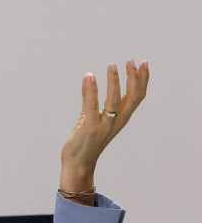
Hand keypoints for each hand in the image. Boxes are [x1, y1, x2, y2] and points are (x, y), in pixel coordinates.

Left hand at [60, 59, 149, 204]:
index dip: (142, 80)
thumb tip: (90, 76)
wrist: (78, 161)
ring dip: (114, 82)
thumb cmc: (86, 138)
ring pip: (115, 102)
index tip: (144, 63)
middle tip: (130, 61)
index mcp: (121, 117)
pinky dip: (92, 92)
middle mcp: (117, 121)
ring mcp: (104, 125)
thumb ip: (92, 98)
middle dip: (134, 78)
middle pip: (133, 98)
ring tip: (112, 66)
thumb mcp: (93, 115)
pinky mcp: (90, 129)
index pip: (137, 96)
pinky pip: (92, 107)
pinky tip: (90, 78)